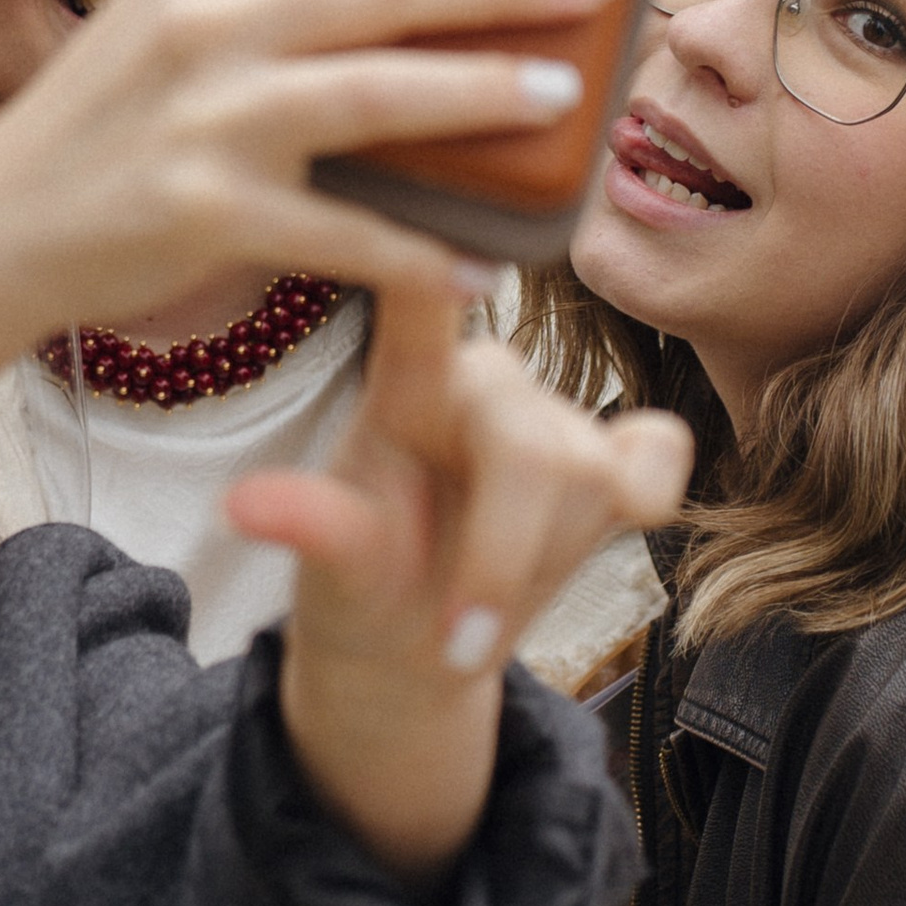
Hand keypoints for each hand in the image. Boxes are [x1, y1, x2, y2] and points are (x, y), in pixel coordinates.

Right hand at [0, 0, 643, 578]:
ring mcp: (205, 119)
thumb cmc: (101, 119)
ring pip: (378, 94)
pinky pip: (347, 236)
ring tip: (567, 95)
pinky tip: (486, 267)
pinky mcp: (209, 214)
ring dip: (485, 94)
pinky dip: (423, 256)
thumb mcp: (166, 12)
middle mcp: (204, 22)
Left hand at [230, 288, 690, 886]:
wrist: (415, 644)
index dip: (441, 269)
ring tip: (483, 615)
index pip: (419, 304)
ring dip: (546, 566)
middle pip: (532, 451)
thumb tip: (244, 502)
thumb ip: (311, 526)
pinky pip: (660, 452)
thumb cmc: (364, 585)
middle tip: (455, 647)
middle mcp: (486, 381)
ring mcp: (555, 414)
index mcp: (406, 384)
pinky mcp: (616, 452)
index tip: (455, 258)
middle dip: (503, 562)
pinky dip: (647, 493)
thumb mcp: (329, 568)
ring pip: (594, 473)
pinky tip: (611, 532)